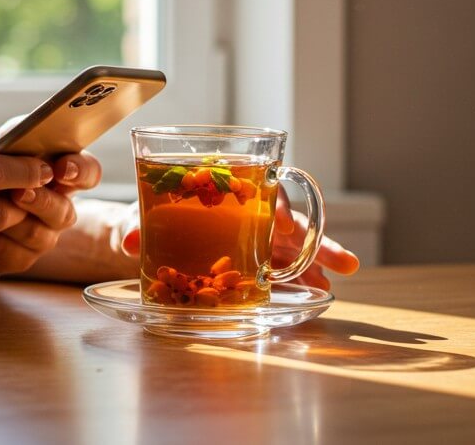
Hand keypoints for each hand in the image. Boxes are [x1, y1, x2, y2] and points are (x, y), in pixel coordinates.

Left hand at [0, 147, 101, 274]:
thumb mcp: (3, 141)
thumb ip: (13, 135)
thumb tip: (2, 138)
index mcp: (64, 173)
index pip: (89, 173)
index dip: (80, 172)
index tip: (62, 168)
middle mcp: (60, 207)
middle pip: (66, 212)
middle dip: (42, 201)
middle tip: (19, 191)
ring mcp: (43, 235)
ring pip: (39, 236)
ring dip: (13, 220)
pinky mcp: (20, 257)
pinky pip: (14, 256)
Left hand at [115, 193, 360, 288]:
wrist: (147, 228)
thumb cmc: (151, 213)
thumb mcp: (141, 216)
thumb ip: (137, 225)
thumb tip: (129, 241)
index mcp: (224, 186)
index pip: (258, 186)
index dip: (275, 204)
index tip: (284, 224)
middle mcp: (246, 208)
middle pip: (287, 216)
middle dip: (315, 236)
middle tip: (340, 258)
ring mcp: (256, 232)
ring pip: (294, 241)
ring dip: (320, 256)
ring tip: (344, 275)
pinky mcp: (255, 254)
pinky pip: (283, 262)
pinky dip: (301, 274)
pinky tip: (320, 288)